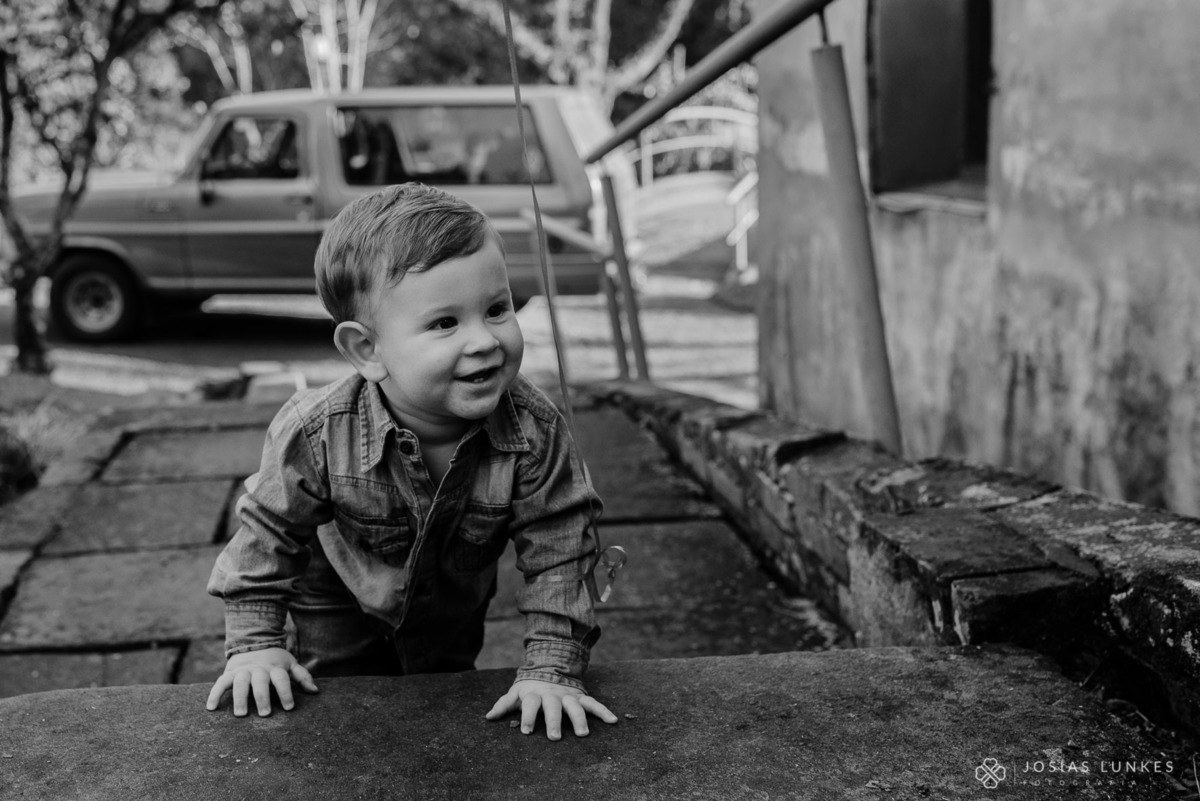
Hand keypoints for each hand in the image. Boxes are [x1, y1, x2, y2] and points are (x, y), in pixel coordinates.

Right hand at [205, 647, 318, 716]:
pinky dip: (214, 694)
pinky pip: (220, 683)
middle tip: (265, 713)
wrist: (253, 642)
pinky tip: (211, 708)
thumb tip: (315, 691)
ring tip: (240, 714)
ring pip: (240, 682)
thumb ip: (302, 676)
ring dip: (240, 698)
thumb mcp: (290, 664)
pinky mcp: (229, 673)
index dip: (286, 692)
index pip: (282, 679)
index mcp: (275, 668)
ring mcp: (243, 670)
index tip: (289, 707)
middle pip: (260, 682)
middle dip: (263, 697)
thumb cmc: (275, 660)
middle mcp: (259, 669)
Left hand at [485, 679, 617, 739]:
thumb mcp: (516, 693)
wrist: (550, 667)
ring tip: (582, 734)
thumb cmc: (530, 688)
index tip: (525, 731)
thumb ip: (504, 704)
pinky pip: (593, 703)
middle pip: (553, 707)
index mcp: (535, 694)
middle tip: (555, 737)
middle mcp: (552, 694)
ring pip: (574, 706)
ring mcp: (568, 695)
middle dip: (554, 721)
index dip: (527, 716)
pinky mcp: (581, 696)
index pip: (530, 704)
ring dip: (579, 719)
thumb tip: (488, 717)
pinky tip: (613, 721)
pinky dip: (603, 711)